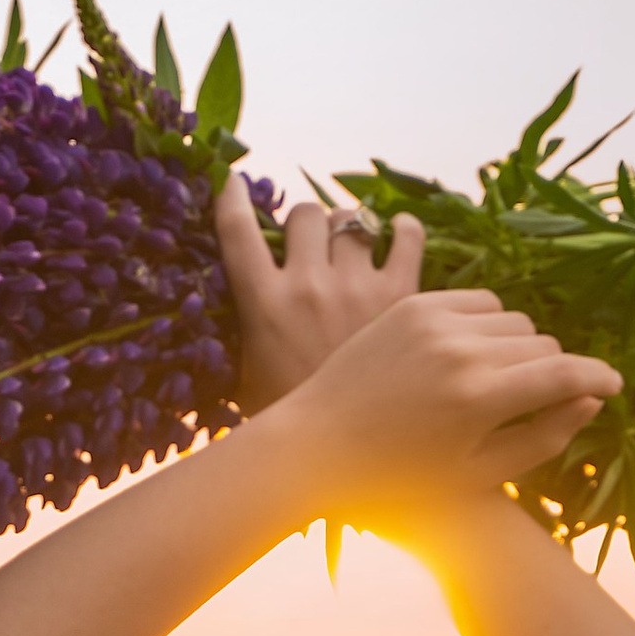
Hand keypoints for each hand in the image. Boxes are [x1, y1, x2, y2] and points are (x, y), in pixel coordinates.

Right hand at [214, 175, 427, 410]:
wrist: (342, 454)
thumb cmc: (291, 422)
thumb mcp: (246, 380)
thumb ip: (244, 337)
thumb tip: (229, 317)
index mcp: (262, 304)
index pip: (235, 229)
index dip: (230, 196)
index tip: (233, 181)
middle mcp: (306, 286)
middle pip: (305, 214)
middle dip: (310, 222)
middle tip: (318, 243)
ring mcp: (355, 288)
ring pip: (352, 218)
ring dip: (352, 225)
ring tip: (358, 242)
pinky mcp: (400, 296)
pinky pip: (406, 236)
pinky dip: (403, 229)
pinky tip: (399, 234)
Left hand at [259, 289, 621, 534]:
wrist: (317, 448)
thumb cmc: (398, 480)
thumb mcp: (477, 474)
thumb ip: (542, 438)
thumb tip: (590, 402)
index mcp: (479, 399)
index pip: (566, 374)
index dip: (599, 379)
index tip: (613, 385)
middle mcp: (460, 350)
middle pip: (542, 344)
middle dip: (552, 371)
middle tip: (541, 399)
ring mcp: (433, 320)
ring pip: (512, 318)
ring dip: (518, 347)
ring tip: (499, 380)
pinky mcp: (410, 304)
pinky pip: (476, 301)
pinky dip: (486, 324)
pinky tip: (470, 354)